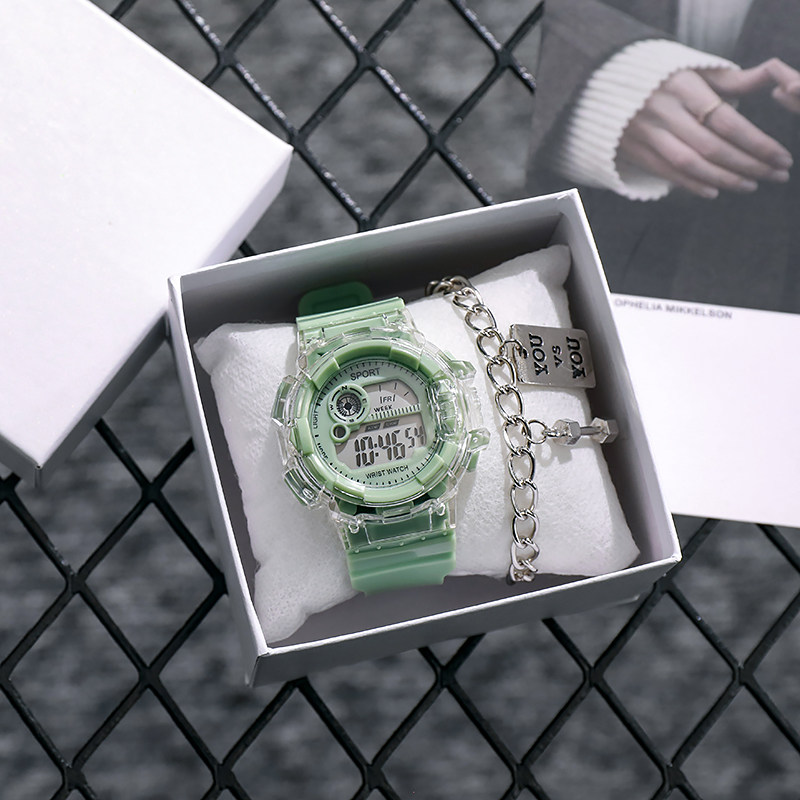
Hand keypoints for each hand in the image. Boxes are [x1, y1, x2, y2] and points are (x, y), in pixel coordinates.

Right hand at [618, 58, 799, 197]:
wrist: (608, 87)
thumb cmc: (664, 78)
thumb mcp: (695, 71)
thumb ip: (732, 80)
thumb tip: (772, 76)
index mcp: (683, 86)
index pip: (726, 121)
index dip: (756, 142)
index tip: (780, 157)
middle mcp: (663, 111)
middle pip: (711, 147)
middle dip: (748, 165)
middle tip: (774, 175)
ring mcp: (645, 134)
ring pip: (690, 164)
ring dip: (724, 179)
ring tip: (750, 185)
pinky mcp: (634, 151)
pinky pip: (667, 173)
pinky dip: (693, 185)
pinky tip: (715, 191)